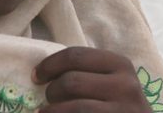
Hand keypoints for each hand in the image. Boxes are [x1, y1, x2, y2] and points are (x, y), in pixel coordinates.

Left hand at [33, 47, 151, 111]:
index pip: (75, 56)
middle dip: (51, 91)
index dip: (50, 64)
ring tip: (45, 112)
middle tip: (47, 99)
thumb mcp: (111, 81)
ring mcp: (123, 110)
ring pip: (74, 106)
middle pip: (71, 81)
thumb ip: (87, 72)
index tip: (36, 75)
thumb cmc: (119, 102)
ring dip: (52, 110)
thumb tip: (43, 71)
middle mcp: (125, 85)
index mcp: (120, 64)